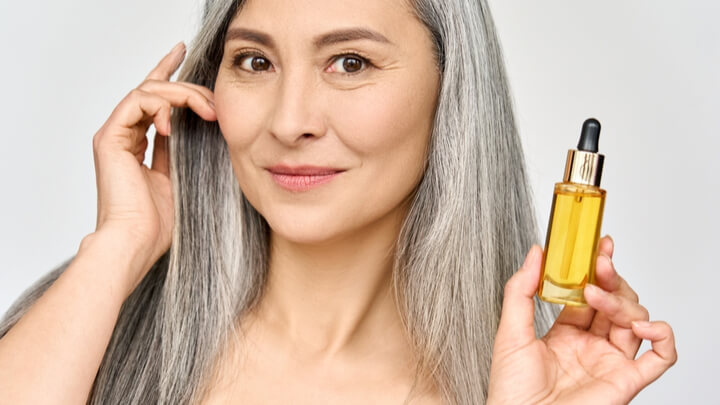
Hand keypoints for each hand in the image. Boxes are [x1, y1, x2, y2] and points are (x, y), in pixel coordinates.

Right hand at [90, 41, 216, 292]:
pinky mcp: (110, 138)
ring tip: (206, 111)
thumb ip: (185, 150)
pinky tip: (176, 124)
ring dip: (182, 95)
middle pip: (153, 90)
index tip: (184, 53)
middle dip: (187, 87)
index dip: (169, 75)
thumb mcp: (182, 178)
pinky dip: (160, 106)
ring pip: (147, 91)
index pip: (155, 101)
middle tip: (214, 101)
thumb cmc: (158, 224)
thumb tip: (206, 128)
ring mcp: (115, 135)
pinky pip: (136, 102)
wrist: (136, 243)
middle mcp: (124, 136)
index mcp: (139, 145)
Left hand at [487, 235, 676, 404]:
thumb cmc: (512, 390)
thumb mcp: (510, 330)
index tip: (598, 246)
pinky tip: (643, 325)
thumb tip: (535, 253)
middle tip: (600, 262)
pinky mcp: (626, 380)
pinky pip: (661, 356)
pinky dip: (662, 336)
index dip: (595, 270)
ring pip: (636, 320)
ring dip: (622, 302)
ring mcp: (610, 362)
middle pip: (615, 303)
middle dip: (611, 279)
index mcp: (565, 334)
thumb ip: (520, 290)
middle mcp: (591, 346)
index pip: (589, 295)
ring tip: (598, 298)